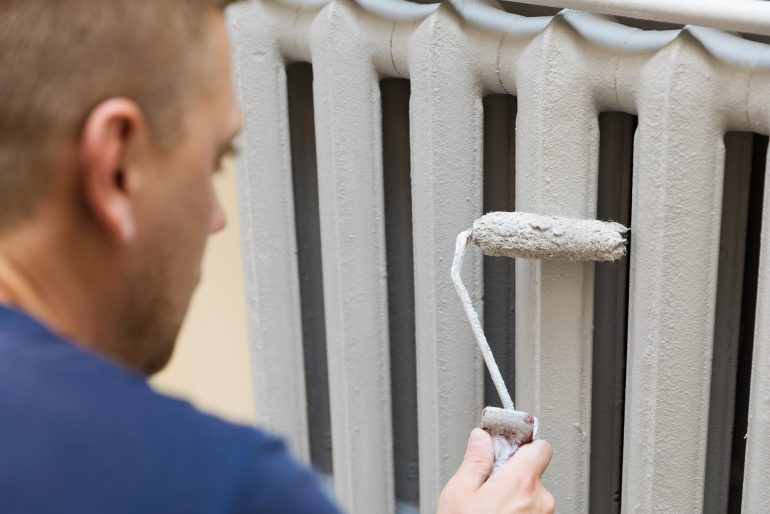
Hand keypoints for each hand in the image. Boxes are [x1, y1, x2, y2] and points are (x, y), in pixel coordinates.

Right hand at [437, 428, 553, 512]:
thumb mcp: (459, 494)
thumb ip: (475, 460)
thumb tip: (481, 438)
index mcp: (520, 482)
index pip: (540, 447)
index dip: (523, 444)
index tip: (508, 445)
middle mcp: (541, 501)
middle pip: (533, 474)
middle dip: (512, 477)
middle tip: (487, 487)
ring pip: (533, 498)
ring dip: (516, 501)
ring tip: (490, 512)